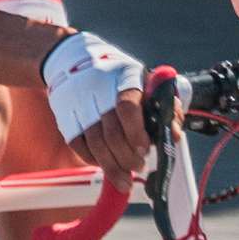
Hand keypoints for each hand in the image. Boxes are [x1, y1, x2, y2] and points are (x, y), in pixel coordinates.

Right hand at [42, 31, 152, 178]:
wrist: (73, 60)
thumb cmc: (120, 78)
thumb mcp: (145, 81)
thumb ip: (165, 107)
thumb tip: (174, 135)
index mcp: (124, 76)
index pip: (127, 106)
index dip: (136, 132)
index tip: (145, 149)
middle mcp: (98, 89)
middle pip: (111, 132)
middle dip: (127, 156)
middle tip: (138, 166)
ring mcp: (78, 103)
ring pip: (94, 143)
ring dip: (111, 166)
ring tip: (124, 179)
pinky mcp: (64, 115)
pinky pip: (78, 145)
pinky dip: (93, 160)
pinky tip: (105, 165)